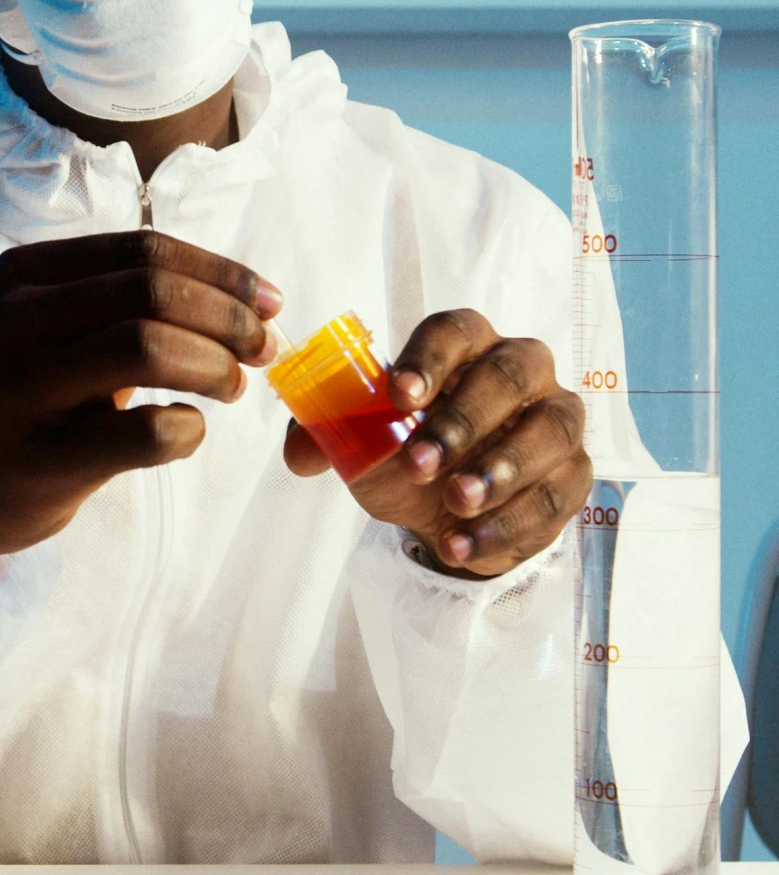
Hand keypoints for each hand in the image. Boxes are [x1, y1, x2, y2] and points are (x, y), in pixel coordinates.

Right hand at [0, 230, 282, 555]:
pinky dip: (188, 430)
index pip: (144, 251)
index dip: (222, 273)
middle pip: (152, 292)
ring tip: (233, 387)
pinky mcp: (42, 459)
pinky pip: (144, 434)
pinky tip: (187, 432)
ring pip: (148, 348)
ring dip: (215, 366)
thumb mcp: (51, 327)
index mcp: (23, 273)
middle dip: (229, 318)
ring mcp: (23, 390)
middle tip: (266, 349)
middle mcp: (14, 321)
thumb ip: (126, 299)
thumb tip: (248, 300)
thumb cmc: (27, 398)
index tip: (270, 302)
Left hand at [283, 307, 590, 576]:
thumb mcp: (366, 445)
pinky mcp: (574, 474)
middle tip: (419, 465)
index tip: (399, 396)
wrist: (451, 515)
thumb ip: (327, 439)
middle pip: (508, 375)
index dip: (430, 358)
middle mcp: (523, 370)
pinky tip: (464, 544)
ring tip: (454, 505)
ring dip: (499, 470)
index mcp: (468, 346)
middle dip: (463, 420)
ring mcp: (556, 420)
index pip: (456, 330)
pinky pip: (553, 495)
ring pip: (547, 431)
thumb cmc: (414, 454)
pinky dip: (507, 525)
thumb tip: (300, 455)